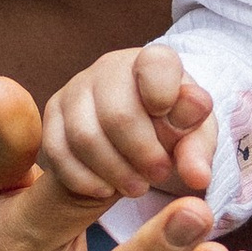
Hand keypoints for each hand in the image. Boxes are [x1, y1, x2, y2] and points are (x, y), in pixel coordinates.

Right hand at [39, 43, 217, 207]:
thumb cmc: (170, 129)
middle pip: (118, 114)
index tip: (176, 131)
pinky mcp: (53, 114)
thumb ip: (197, 150)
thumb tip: (198, 177)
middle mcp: (110, 68)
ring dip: (114, 171)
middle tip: (159, 175)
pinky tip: (105, 189)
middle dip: (142, 154)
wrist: (135, 133)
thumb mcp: (193, 137)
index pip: (157, 64)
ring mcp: (76, 89)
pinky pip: (58, 152)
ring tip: (136, 187)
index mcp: (153, 61)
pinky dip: (84, 179)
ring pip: (85, 137)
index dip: (165, 98)